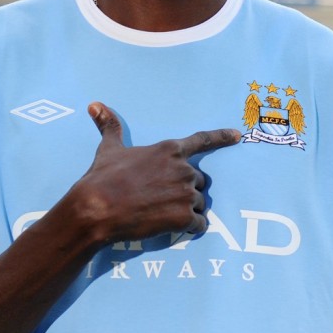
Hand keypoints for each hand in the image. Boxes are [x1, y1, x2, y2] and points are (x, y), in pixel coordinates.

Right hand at [68, 102, 240, 244]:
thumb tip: (95, 104)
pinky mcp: (185, 217)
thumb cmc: (103, 177)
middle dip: (185, 190)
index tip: (238, 135)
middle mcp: (183, 169)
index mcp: (169, 150)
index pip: (202, 141)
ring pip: (199, 203)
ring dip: (186, 210)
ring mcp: (186, 193)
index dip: (221, 137)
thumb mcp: (109, 149)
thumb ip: (110, 126)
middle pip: (198, 181)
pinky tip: (173, 228)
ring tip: (161, 213)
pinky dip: (190, 228)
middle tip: (161, 198)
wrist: (97, 209)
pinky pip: (199, 224)